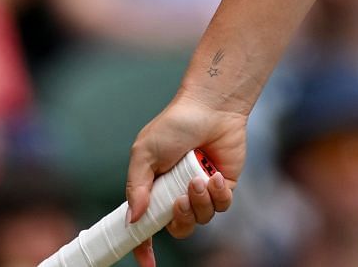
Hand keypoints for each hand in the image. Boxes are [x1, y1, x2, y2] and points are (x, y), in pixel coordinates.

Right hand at [126, 93, 247, 266]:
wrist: (211, 107)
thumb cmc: (175, 125)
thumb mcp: (144, 153)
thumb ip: (137, 187)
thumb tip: (133, 219)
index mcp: (154, 189)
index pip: (146, 225)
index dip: (143, 246)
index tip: (147, 262)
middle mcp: (177, 193)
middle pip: (177, 227)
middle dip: (179, 219)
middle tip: (179, 200)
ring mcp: (201, 190)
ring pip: (201, 219)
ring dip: (199, 204)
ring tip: (198, 180)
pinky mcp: (224, 186)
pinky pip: (221, 206)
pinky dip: (217, 195)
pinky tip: (214, 176)